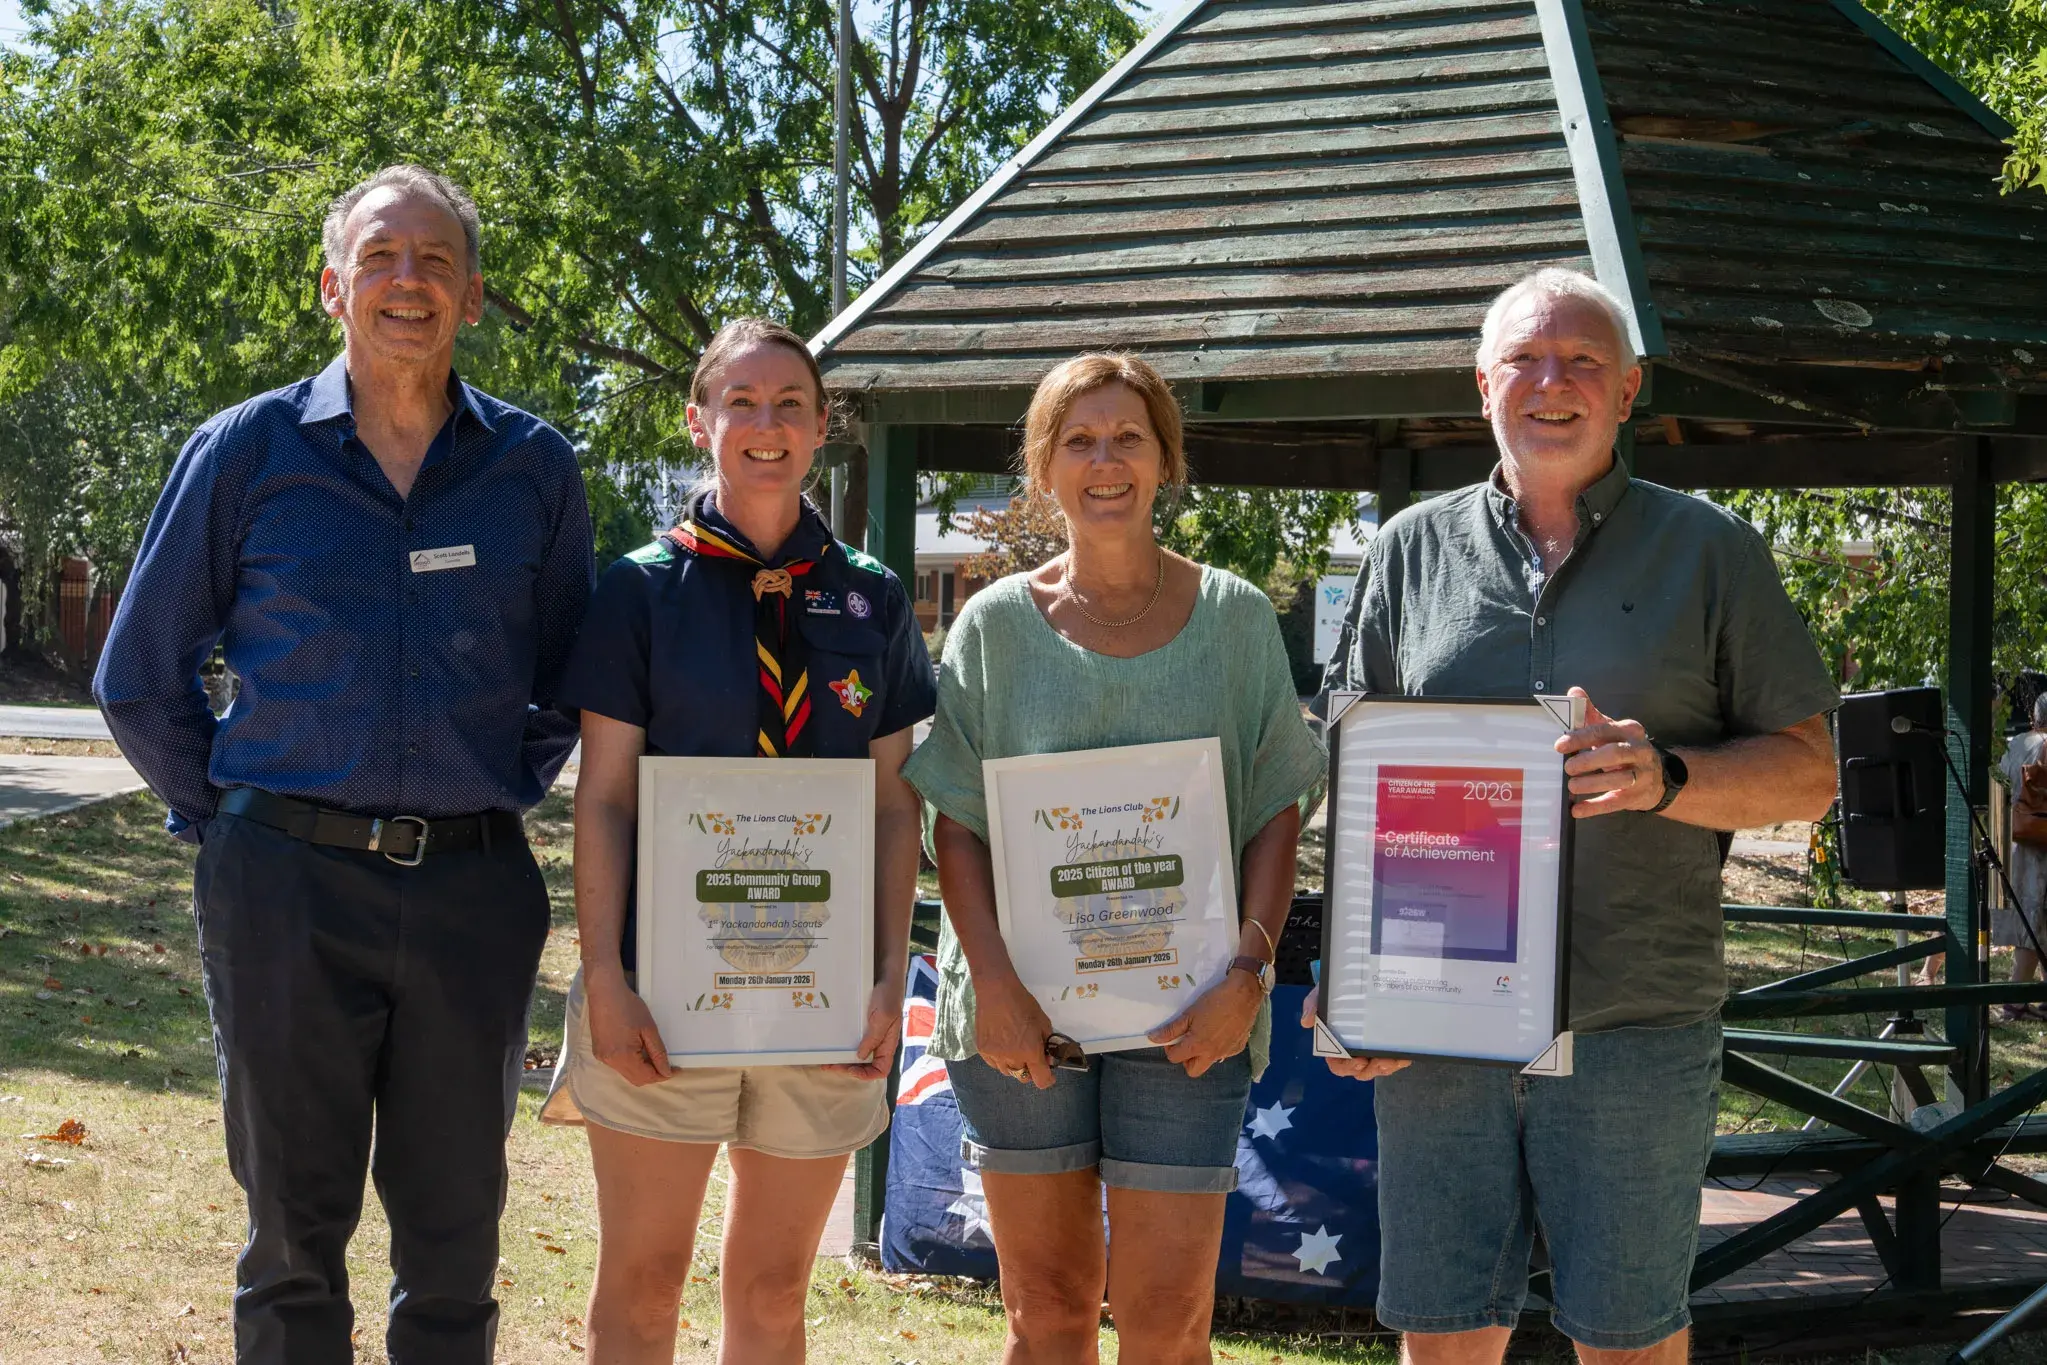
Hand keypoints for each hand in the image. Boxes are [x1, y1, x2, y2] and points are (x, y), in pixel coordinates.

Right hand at [585, 970, 672, 1086]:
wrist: (605, 992)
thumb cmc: (629, 1006)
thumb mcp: (649, 1029)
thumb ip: (658, 1053)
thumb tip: (666, 1072)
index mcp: (623, 1056)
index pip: (647, 1077)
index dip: (663, 1075)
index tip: (676, 1069)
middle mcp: (610, 1061)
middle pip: (636, 1079)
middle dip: (653, 1075)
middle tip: (667, 1064)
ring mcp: (602, 1057)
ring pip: (627, 1073)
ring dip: (642, 1069)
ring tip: (653, 1056)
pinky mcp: (598, 1052)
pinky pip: (618, 1065)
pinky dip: (630, 1063)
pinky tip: (638, 1050)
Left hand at [825, 979, 903, 1079]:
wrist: (884, 973)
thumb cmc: (888, 994)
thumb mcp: (883, 1016)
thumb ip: (874, 1037)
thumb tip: (860, 1056)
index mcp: (888, 1043)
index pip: (881, 1069)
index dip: (866, 1075)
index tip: (849, 1070)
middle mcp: (879, 1041)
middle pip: (865, 1065)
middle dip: (848, 1068)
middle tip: (830, 1065)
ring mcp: (870, 1033)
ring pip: (856, 1054)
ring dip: (842, 1059)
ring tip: (826, 1059)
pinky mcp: (862, 1024)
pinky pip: (851, 1040)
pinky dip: (841, 1045)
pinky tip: (831, 1044)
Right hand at [974, 973, 1056, 1089]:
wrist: (996, 991)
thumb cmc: (1023, 1003)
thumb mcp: (1043, 1022)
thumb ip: (1047, 1043)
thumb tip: (1047, 1057)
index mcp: (1030, 1051)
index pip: (1041, 1080)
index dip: (1047, 1079)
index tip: (1049, 1074)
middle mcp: (1012, 1058)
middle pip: (1023, 1077)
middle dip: (1030, 1070)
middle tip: (1030, 1055)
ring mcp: (995, 1055)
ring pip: (1007, 1071)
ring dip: (1014, 1064)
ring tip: (1014, 1047)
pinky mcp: (982, 1050)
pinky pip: (994, 1063)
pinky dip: (1000, 1059)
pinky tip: (1002, 1044)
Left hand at [1150, 968, 1261, 1077]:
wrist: (1244, 994)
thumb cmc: (1214, 1001)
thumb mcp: (1189, 1013)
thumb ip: (1172, 1029)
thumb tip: (1153, 1038)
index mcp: (1198, 1046)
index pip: (1176, 1058)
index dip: (1170, 1048)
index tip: (1173, 1036)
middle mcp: (1212, 1054)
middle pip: (1193, 1070)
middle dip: (1186, 1060)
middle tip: (1187, 1041)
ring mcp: (1227, 1053)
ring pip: (1209, 1062)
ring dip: (1202, 1053)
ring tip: (1204, 1033)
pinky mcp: (1238, 1048)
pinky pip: (1223, 1053)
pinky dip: (1218, 1046)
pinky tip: (1220, 1030)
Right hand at [1299, 986, 1409, 1081]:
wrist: (1355, 981)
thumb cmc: (1336, 992)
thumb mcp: (1323, 994)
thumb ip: (1313, 1004)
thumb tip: (1306, 1022)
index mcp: (1335, 1044)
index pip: (1337, 1063)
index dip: (1346, 1067)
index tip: (1358, 1061)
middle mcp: (1353, 1050)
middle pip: (1359, 1071)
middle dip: (1371, 1070)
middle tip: (1381, 1062)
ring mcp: (1370, 1049)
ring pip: (1377, 1068)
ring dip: (1386, 1068)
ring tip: (1394, 1060)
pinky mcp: (1385, 1045)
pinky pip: (1392, 1060)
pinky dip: (1398, 1061)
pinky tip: (1404, 1056)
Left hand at [1554, 686, 1665, 817]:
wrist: (1658, 776)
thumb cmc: (1624, 748)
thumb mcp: (1611, 729)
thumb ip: (1590, 713)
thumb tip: (1573, 692)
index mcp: (1630, 731)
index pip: (1604, 731)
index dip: (1580, 737)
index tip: (1559, 745)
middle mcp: (1639, 751)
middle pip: (1614, 754)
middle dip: (1589, 760)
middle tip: (1568, 767)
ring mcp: (1641, 775)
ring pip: (1618, 780)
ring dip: (1591, 784)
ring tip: (1571, 786)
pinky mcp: (1637, 797)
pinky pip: (1615, 802)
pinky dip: (1594, 807)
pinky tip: (1576, 810)